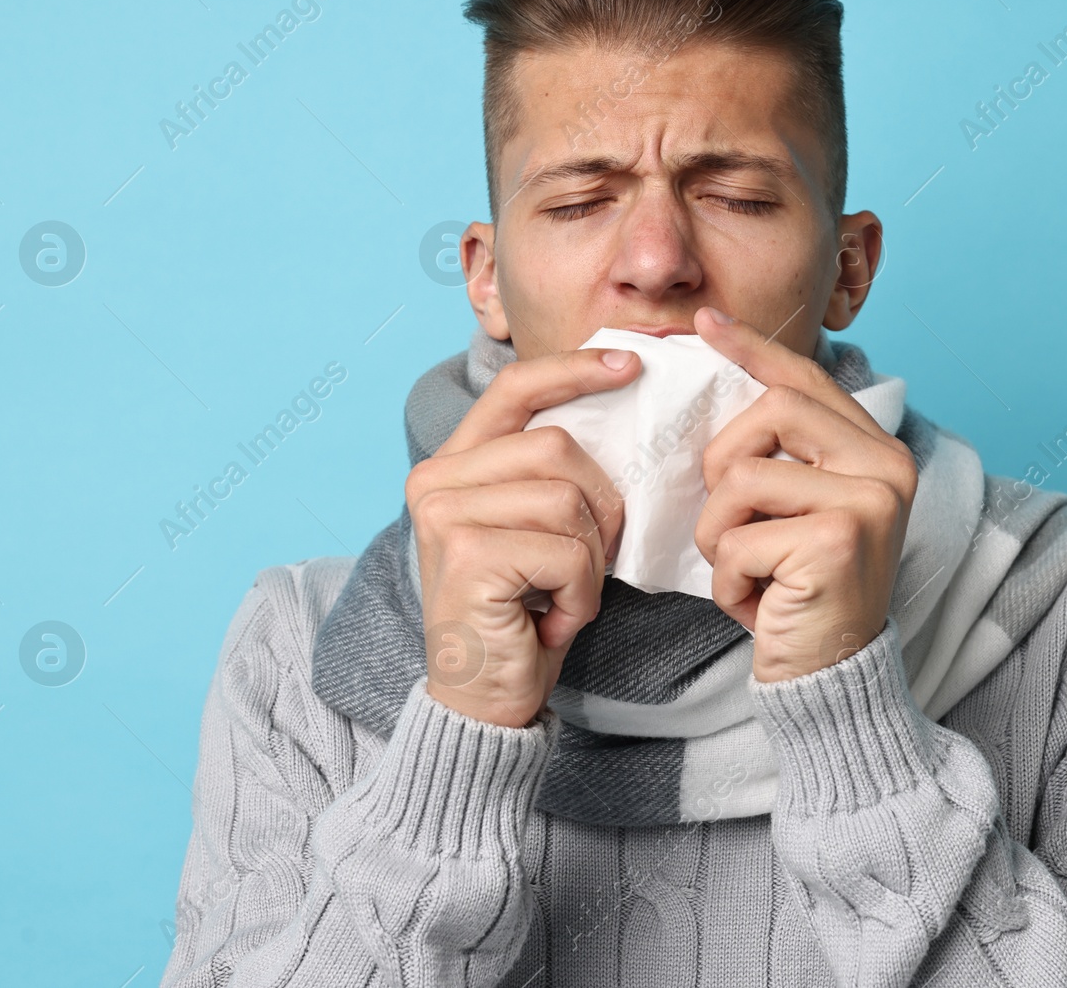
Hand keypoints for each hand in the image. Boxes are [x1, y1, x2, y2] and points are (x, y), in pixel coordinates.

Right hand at [405, 345, 640, 725]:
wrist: (483, 700)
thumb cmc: (520, 614)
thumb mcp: (536, 529)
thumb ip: (550, 473)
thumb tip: (620, 405)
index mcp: (452, 464)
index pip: (514, 389)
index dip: (573, 369)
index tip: (630, 366)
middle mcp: (436, 480)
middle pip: (558, 446)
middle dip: (600, 506)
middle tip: (588, 564)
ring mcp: (444, 515)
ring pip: (568, 499)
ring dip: (589, 559)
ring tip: (562, 596)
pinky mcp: (466, 554)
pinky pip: (568, 552)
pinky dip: (580, 594)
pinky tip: (552, 621)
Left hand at [690, 307, 916, 682]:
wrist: (828, 677)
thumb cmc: (799, 592)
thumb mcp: (795, 511)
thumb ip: (780, 454)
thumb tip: (724, 379)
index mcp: (878, 450)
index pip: (806, 380)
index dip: (753, 349)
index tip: (706, 324)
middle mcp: (887, 467)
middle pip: (769, 412)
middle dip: (722, 468)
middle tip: (732, 523)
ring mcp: (868, 502)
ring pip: (742, 479)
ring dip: (721, 536)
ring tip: (749, 572)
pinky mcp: (837, 543)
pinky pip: (739, 538)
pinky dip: (730, 580)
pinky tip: (759, 604)